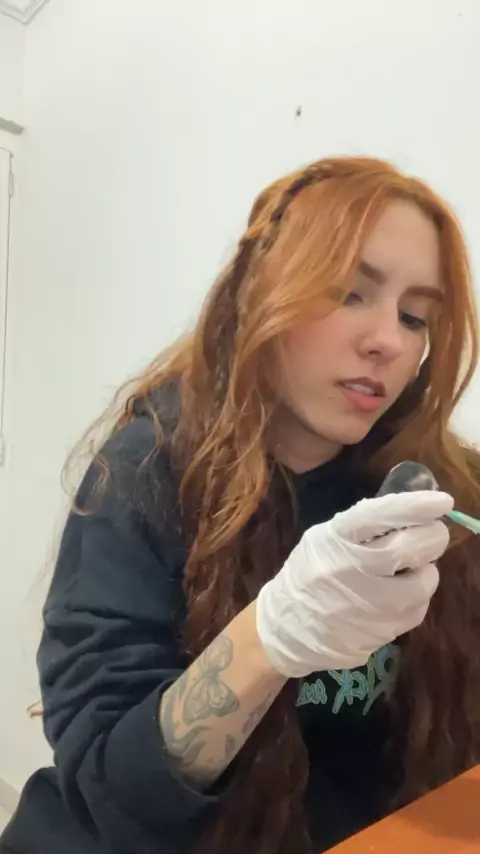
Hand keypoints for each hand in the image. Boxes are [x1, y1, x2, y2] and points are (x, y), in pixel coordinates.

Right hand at [256, 490, 452, 677]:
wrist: (285, 628)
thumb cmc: (308, 574)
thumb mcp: (324, 538)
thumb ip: (362, 527)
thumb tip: (411, 511)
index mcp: (335, 538)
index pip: (382, 514)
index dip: (417, 506)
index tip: (443, 501)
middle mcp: (351, 570)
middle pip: (413, 547)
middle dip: (433, 536)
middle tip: (433, 534)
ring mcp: (366, 606)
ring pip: (423, 582)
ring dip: (426, 571)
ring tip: (411, 569)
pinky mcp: (378, 633)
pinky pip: (416, 611)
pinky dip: (416, 599)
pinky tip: (399, 595)